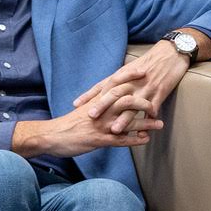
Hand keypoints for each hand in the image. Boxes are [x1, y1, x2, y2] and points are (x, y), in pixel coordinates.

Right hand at [13, 90, 163, 157]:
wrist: (50, 136)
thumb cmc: (67, 123)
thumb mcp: (84, 109)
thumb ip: (99, 103)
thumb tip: (111, 98)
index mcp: (96, 100)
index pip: (114, 83)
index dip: (130, 76)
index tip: (143, 70)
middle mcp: (101, 110)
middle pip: (126, 100)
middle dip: (144, 101)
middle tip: (156, 104)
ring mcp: (101, 125)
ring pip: (128, 121)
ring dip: (146, 123)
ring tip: (160, 124)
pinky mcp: (99, 140)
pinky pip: (121, 140)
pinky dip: (135, 140)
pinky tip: (146, 140)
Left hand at [72, 29, 210, 133]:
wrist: (172, 52)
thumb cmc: (152, 60)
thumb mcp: (132, 67)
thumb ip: (120, 79)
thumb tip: (106, 91)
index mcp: (123, 74)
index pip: (103, 85)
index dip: (89, 95)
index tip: (76, 105)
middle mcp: (132, 81)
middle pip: (114, 94)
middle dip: (102, 106)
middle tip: (91, 117)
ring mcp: (146, 87)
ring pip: (132, 104)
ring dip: (124, 118)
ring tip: (115, 130)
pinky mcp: (160, 91)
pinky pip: (153, 107)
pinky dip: (147, 119)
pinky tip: (143, 130)